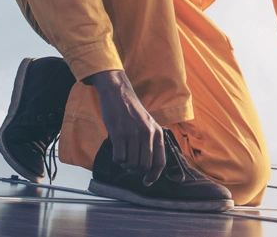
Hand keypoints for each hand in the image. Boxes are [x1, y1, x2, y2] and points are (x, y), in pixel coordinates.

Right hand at [87, 70, 165, 185]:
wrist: (118, 94)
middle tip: (128, 164)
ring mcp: (133, 134)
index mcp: (157, 133)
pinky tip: (116, 151)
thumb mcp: (148, 125)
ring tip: (122, 155)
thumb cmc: (131, 112)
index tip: (147, 182)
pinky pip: (119, 157)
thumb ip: (150, 141)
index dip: (154, 175)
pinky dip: (116, 159)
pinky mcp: (119, 133)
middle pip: (144, 166)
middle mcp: (148, 134)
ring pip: (131, 164)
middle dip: (135, 170)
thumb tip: (147, 166)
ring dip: (125, 164)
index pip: (160, 161)